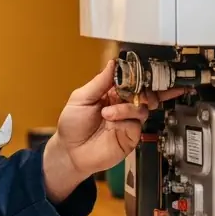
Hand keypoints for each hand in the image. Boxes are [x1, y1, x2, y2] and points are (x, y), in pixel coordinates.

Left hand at [41, 58, 187, 202]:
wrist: (71, 152)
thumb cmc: (72, 125)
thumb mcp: (81, 98)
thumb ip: (99, 82)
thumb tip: (113, 62)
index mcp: (111, 93)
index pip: (130, 79)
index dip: (136, 74)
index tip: (141, 68)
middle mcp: (122, 105)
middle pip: (143, 92)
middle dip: (144, 88)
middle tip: (138, 89)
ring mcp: (128, 120)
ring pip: (142, 106)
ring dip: (127, 107)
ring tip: (108, 113)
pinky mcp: (131, 135)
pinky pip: (138, 122)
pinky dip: (126, 118)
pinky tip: (112, 120)